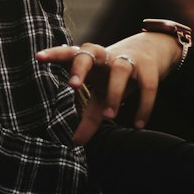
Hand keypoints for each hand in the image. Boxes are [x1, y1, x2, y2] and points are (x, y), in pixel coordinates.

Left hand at [36, 32, 180, 144]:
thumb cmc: (116, 74)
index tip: (38, 57)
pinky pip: (147, 85)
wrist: (154, 49)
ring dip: (114, 92)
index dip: (54, 54)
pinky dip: (144, 105)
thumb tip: (76, 143)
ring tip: (110, 116)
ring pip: (120, 69)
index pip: (69, 53)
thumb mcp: (101, 95)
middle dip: (81, 67)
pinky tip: (139, 125)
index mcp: (89, 60)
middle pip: (90, 52)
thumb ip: (88, 118)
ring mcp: (127, 59)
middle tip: (72, 85)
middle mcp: (105, 56)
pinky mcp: (149, 67)